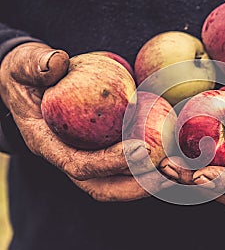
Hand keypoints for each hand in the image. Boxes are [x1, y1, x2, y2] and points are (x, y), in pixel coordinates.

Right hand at [0, 42, 171, 200]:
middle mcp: (67, 157)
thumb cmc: (26, 75)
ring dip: (147, 183)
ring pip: (116, 183)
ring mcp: (84, 157)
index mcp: (47, 144)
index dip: (111, 162)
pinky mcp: (98, 150)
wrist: (27, 84)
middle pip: (102, 187)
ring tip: (176, 173)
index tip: (142, 149)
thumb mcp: (23, 64)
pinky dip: (147, 167)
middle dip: (136, 186)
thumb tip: (56, 63)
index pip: (79, 165)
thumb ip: (36, 64)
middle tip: (168, 176)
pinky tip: (170, 157)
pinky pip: (123, 167)